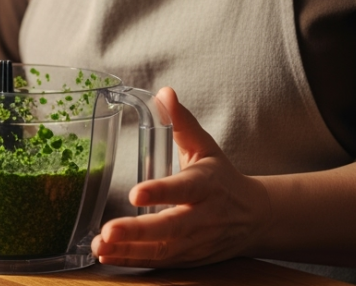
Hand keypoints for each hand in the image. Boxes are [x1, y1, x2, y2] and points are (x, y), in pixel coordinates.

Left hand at [91, 87, 270, 267]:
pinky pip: (159, 263)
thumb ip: (182, 122)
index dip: (161, 192)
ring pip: (163, 250)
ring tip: (101, 245)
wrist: (255, 218)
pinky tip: (107, 256)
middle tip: (109, 231)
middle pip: (172, 228)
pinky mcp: (188, 259)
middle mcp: (202, 217)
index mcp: (206, 185)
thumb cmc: (222, 179)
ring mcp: (196, 242)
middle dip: (139, 232)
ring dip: (130, 250)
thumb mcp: (206, 147)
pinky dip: (132, 261)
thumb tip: (164, 92)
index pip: (184, 188)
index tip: (136, 193)